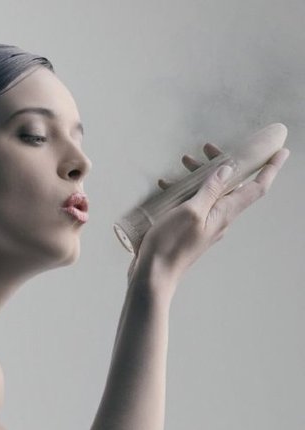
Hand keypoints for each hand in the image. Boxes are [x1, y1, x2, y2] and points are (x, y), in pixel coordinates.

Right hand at [133, 145, 289, 290]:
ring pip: (210, 193)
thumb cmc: (171, 245)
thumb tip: (228, 170)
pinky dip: (185, 190)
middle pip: (231, 186)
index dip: (271, 169)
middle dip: (223, 163)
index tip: (281, 152)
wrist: (154, 274)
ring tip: (184, 162)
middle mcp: (219, 219)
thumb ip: (210, 190)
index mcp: (224, 213)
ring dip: (200, 175)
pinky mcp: (189, 229)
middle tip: (208, 147)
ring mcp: (205, 225)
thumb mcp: (191, 211)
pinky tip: (168, 185)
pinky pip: (194, 203)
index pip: (257, 188)